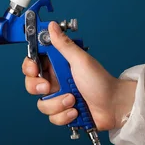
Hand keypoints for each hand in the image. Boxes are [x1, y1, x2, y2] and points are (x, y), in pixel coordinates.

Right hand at [22, 21, 136, 130]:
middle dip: (37, 87)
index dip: (29, 67)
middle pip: (31, 85)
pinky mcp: (63, 112)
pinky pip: (53, 117)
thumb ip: (63, 44)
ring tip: (73, 100)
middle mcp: (55, 82)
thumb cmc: (100, 81)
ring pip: (42, 104)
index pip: (33, 64)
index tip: (34, 70)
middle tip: (48, 87)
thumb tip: (51, 26)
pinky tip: (76, 111)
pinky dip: (64, 115)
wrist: (115, 106)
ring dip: (58, 103)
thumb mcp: (80, 61)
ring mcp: (58, 98)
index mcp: (57, 66)